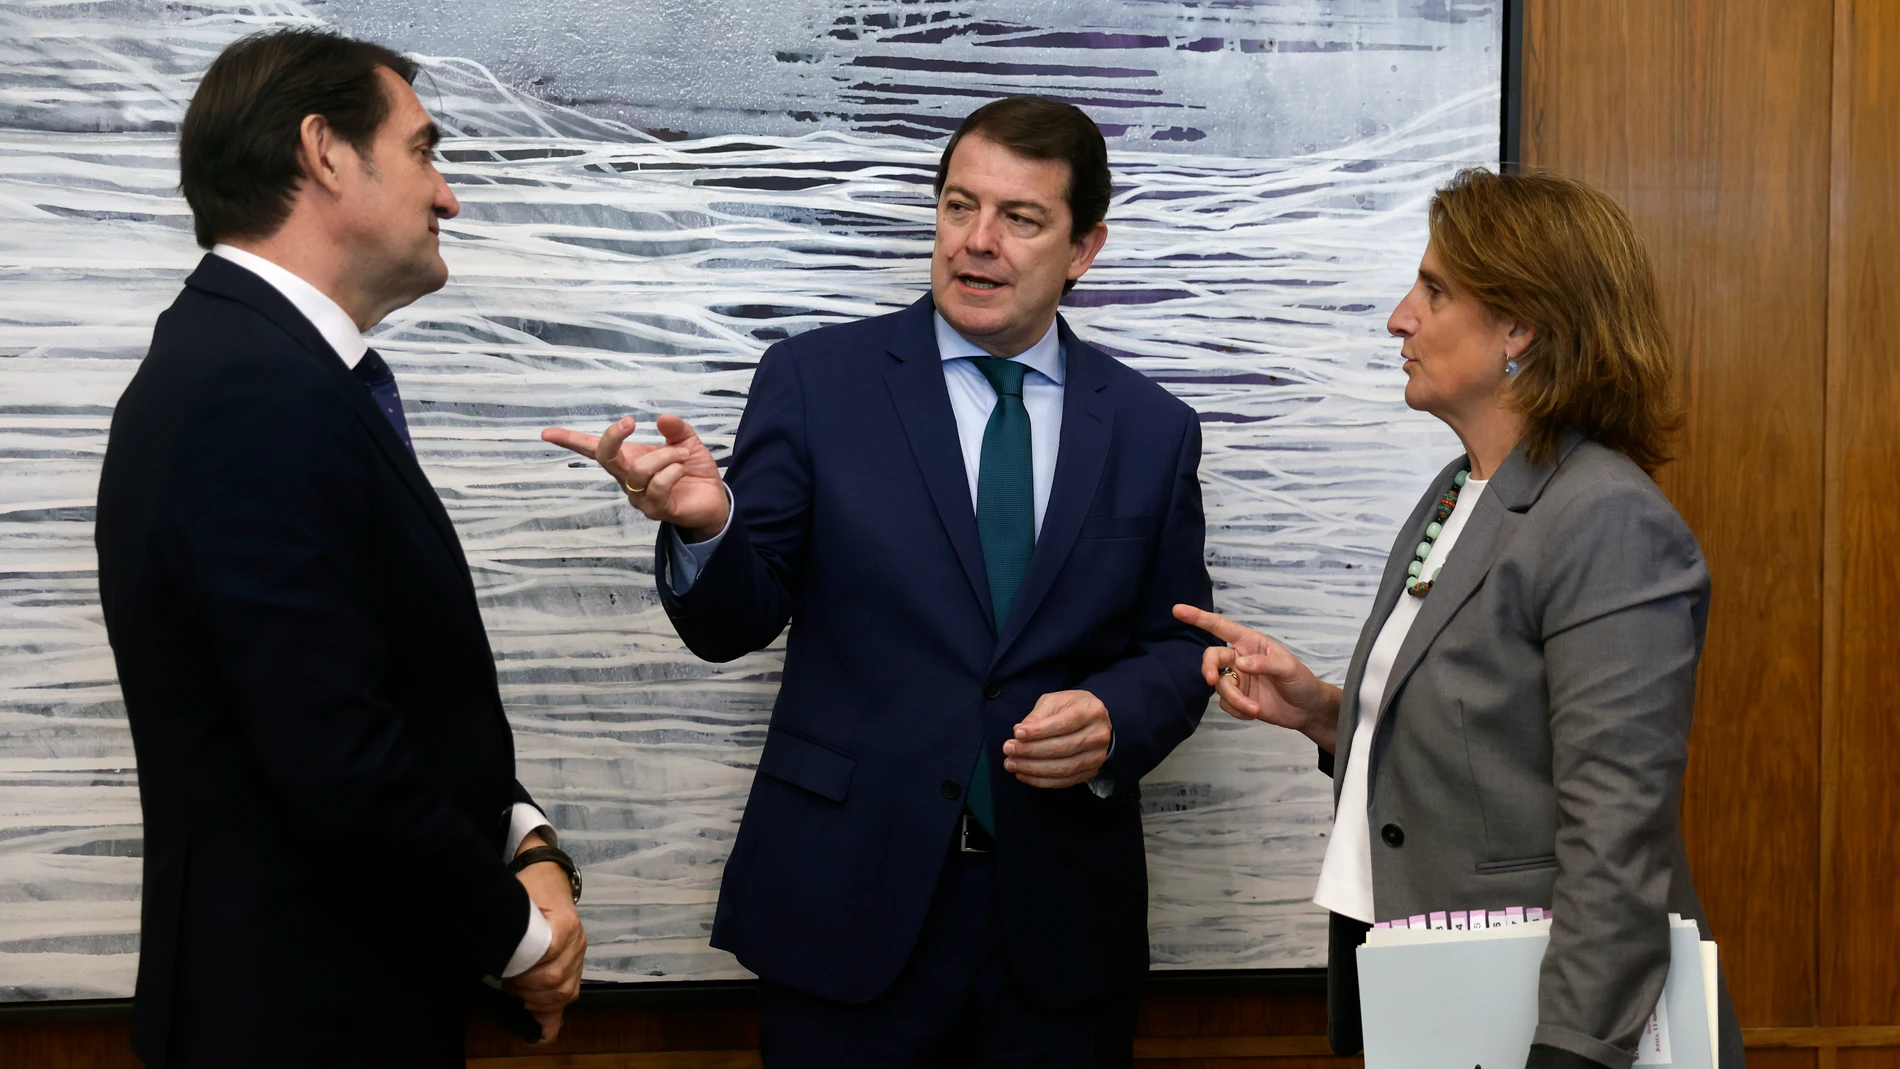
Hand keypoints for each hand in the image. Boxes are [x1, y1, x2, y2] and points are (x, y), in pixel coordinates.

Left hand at [502, 837, 584, 1042]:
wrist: (548, 874)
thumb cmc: (529, 886)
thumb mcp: (515, 897)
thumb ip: (507, 923)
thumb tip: (492, 950)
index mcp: (565, 923)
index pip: (549, 956)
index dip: (525, 970)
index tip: (505, 971)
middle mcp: (577, 942)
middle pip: (556, 981)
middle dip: (526, 989)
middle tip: (506, 982)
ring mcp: (579, 955)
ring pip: (564, 993)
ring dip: (537, 1001)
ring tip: (517, 992)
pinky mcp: (575, 964)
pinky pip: (569, 995)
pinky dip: (552, 1014)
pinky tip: (538, 1026)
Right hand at [542, 414, 729, 540]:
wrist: (712, 500)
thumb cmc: (692, 470)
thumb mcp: (686, 442)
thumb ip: (675, 429)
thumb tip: (662, 418)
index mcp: (628, 459)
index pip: (593, 450)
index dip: (570, 441)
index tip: (547, 433)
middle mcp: (626, 479)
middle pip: (605, 457)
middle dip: (612, 437)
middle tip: (629, 422)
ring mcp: (638, 496)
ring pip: (639, 469)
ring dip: (665, 455)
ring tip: (683, 454)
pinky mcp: (654, 509)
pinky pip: (657, 485)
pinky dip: (673, 470)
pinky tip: (683, 469)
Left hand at [1002, 690, 1112, 788]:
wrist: (1095, 722)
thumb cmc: (1071, 708)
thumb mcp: (1055, 701)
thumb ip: (1038, 715)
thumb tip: (1020, 732)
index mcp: (1091, 712)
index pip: (1064, 724)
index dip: (1039, 731)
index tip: (1017, 733)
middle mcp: (1098, 735)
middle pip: (1062, 748)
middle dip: (1031, 751)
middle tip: (1008, 750)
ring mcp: (1097, 756)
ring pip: (1063, 768)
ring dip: (1033, 769)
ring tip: (1012, 764)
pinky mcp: (1090, 772)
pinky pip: (1064, 781)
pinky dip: (1041, 781)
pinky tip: (1024, 775)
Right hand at [1171, 604, 1341, 753]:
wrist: (1306, 710)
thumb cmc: (1301, 681)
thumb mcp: (1288, 668)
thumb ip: (1264, 663)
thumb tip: (1240, 663)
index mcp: (1250, 642)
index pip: (1220, 627)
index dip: (1198, 617)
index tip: (1177, 610)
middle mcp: (1239, 658)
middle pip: (1212, 657)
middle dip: (1209, 668)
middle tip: (1213, 679)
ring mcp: (1237, 679)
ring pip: (1220, 685)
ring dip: (1235, 698)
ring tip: (1254, 708)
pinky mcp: (1237, 699)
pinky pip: (1225, 703)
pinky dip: (1238, 710)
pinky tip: (1255, 711)